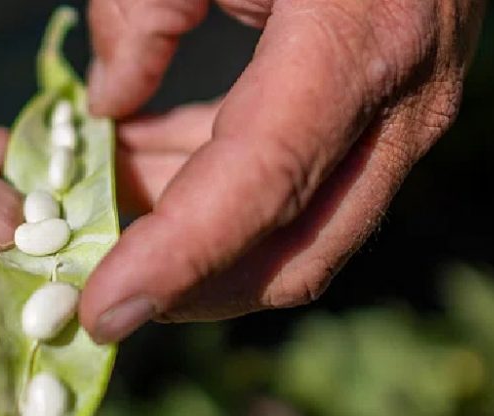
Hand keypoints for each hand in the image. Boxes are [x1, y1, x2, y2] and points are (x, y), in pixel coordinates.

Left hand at [79, 0, 484, 341]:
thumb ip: (142, 15)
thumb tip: (109, 104)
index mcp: (354, 46)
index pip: (260, 185)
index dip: (177, 258)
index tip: (103, 309)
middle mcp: (398, 108)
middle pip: (292, 253)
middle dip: (187, 289)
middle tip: (92, 284)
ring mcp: (401, 124)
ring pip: (295, 235)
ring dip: (194, 245)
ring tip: (100, 217)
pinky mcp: (383, 124)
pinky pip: (300, 193)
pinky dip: (220, 202)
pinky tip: (145, 170)